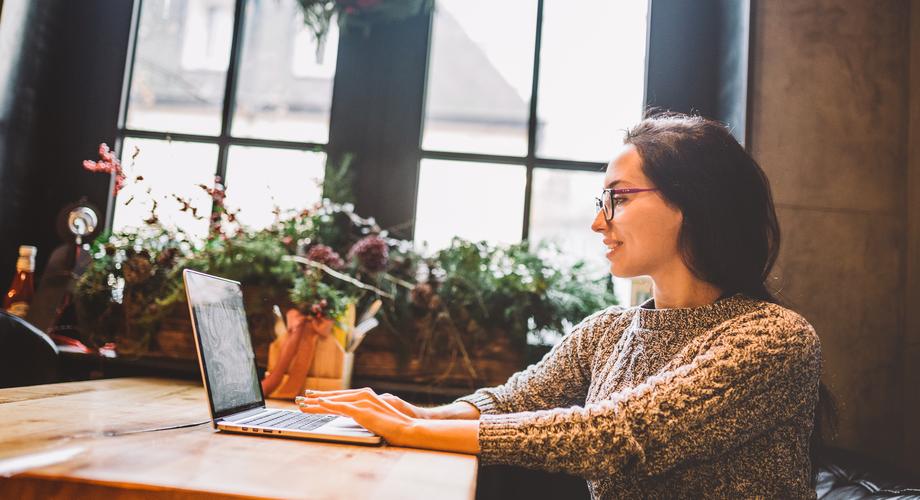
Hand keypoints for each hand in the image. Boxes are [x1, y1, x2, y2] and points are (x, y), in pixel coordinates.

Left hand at [299, 388, 430, 418]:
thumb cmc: (395, 426)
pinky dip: (328, 405)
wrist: (409, 428)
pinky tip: (318, 404)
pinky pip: (341, 407)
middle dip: (317, 398)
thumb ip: (363, 414)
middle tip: (301, 398)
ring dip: (316, 403)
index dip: (326, 397)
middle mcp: (364, 395)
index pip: (341, 396)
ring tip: (302, 404)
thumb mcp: (376, 418)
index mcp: (366, 397)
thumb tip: (351, 415)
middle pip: (335, 397)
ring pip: (334, 401)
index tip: (313, 398)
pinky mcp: (363, 410)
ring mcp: (363, 401)